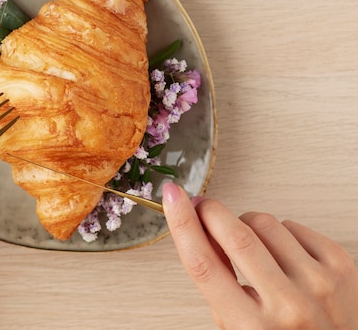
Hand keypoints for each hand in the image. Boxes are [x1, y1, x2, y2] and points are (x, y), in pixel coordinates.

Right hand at [162, 182, 357, 329]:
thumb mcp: (235, 323)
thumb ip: (216, 280)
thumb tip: (200, 224)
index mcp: (250, 326)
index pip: (204, 264)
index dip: (182, 224)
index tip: (171, 196)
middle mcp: (287, 306)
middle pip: (235, 236)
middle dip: (210, 211)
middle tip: (201, 206)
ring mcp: (318, 284)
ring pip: (264, 222)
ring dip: (248, 227)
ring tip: (255, 251)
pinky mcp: (341, 266)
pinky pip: (293, 225)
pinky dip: (282, 234)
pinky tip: (284, 256)